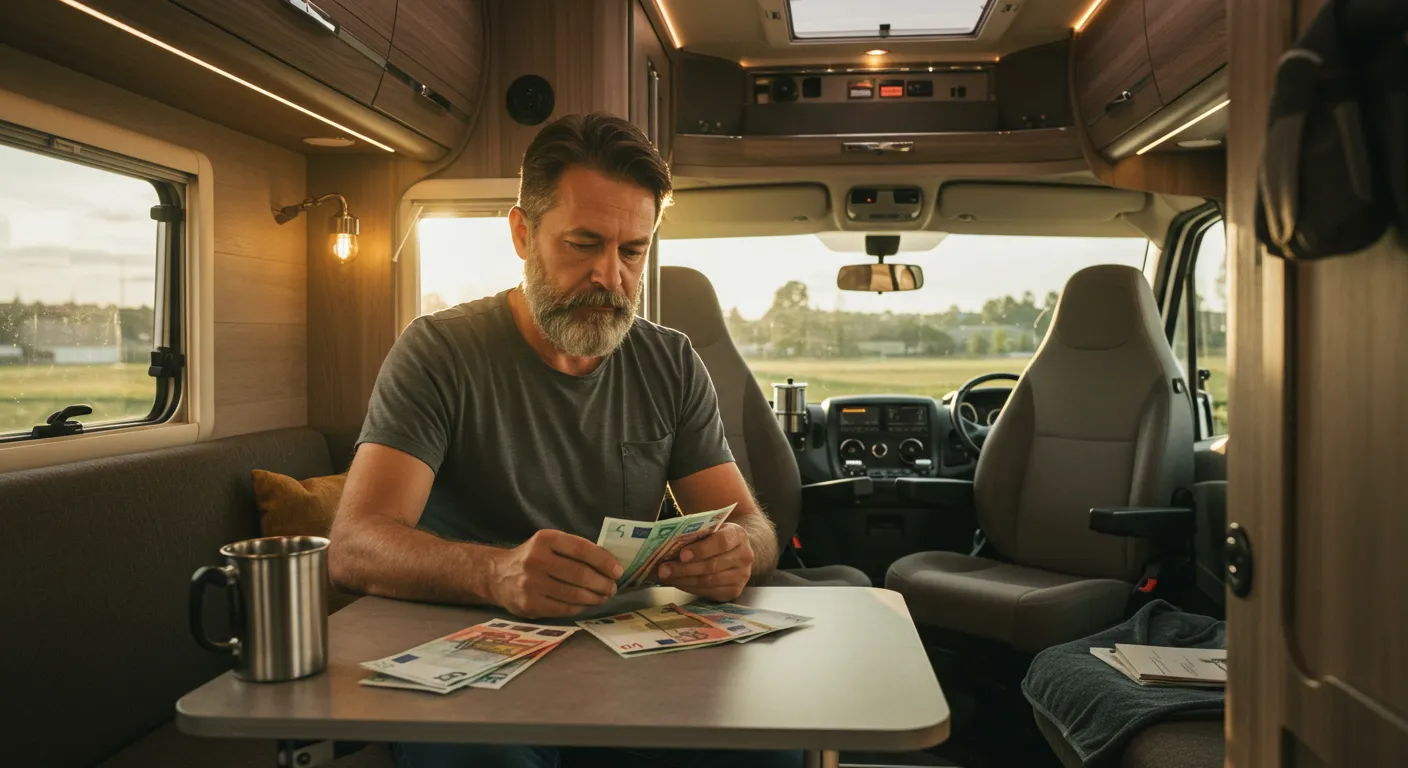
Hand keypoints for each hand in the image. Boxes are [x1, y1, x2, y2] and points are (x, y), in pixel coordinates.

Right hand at [490, 529, 623, 617]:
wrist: (497, 575)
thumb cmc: (533, 557)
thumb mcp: (549, 544)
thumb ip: (574, 550)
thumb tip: (609, 564)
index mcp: (545, 539)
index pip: (581, 549)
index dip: (604, 561)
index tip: (618, 571)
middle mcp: (536, 560)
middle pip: (580, 574)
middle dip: (602, 583)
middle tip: (612, 587)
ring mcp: (531, 584)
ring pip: (574, 594)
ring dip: (594, 597)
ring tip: (603, 596)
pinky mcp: (529, 605)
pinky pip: (563, 609)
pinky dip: (580, 607)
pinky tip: (586, 603)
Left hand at [655, 522, 753, 600]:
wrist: (735, 551)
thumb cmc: (717, 537)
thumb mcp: (711, 529)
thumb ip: (696, 534)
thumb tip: (667, 544)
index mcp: (738, 535)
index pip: (721, 542)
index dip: (701, 549)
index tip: (682, 554)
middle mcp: (744, 556)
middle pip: (712, 565)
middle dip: (684, 568)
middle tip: (663, 569)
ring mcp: (741, 576)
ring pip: (709, 581)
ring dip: (684, 580)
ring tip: (666, 577)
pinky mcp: (735, 591)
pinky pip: (709, 592)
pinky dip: (690, 588)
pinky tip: (678, 583)